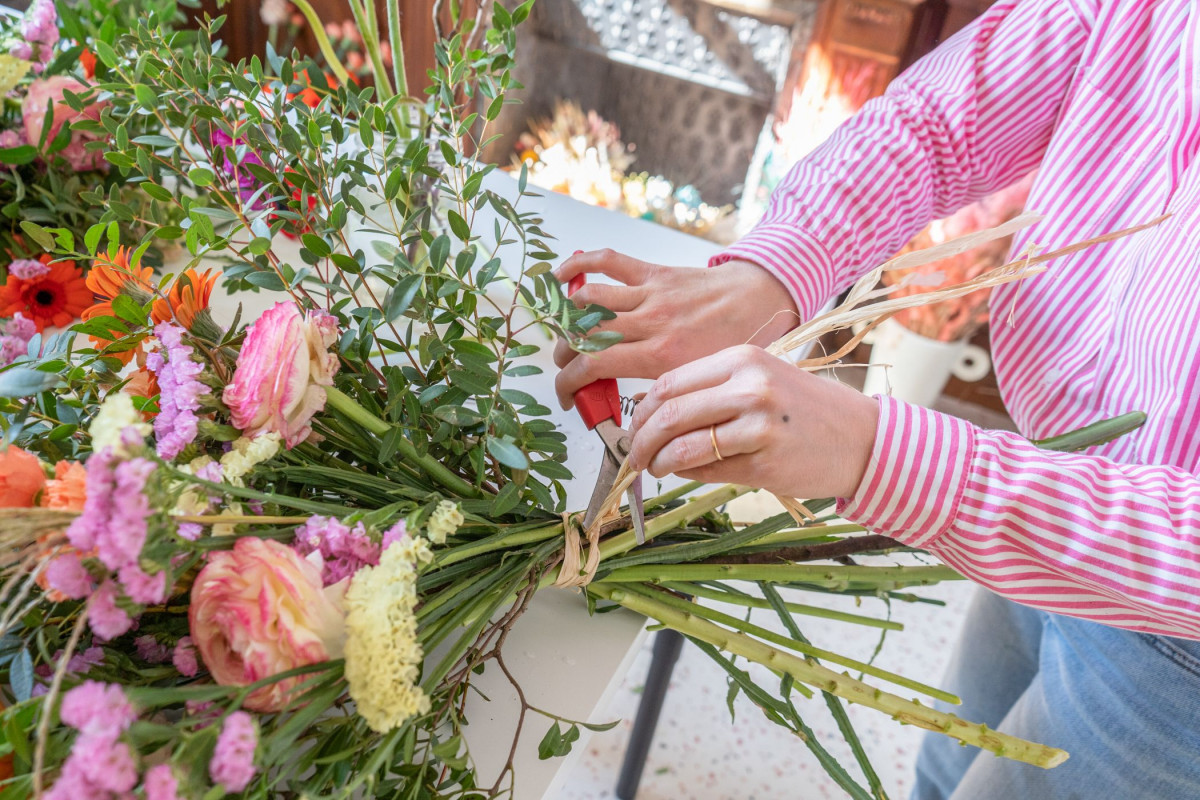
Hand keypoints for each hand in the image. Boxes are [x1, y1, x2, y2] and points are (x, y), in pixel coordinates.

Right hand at [552, 251, 798, 409]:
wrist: (758, 301)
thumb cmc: (734, 341)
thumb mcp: (701, 381)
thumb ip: (665, 395)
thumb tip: (636, 414)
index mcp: (661, 356)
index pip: (593, 366)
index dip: (567, 384)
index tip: (567, 398)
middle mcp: (650, 323)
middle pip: (583, 336)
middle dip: (562, 357)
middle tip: (566, 370)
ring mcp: (648, 295)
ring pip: (588, 301)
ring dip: (566, 320)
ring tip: (564, 338)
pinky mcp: (652, 273)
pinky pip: (607, 262)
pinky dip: (578, 264)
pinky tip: (561, 278)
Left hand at [627, 345, 879, 499]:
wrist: (862, 438)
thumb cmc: (804, 411)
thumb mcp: (760, 381)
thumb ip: (712, 391)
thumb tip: (655, 416)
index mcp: (742, 358)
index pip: (671, 382)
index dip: (642, 409)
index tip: (635, 426)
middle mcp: (749, 386)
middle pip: (670, 412)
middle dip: (641, 439)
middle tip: (634, 455)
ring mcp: (757, 424)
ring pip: (683, 444)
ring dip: (658, 461)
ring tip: (653, 468)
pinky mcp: (765, 460)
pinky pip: (708, 468)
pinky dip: (686, 473)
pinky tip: (684, 473)